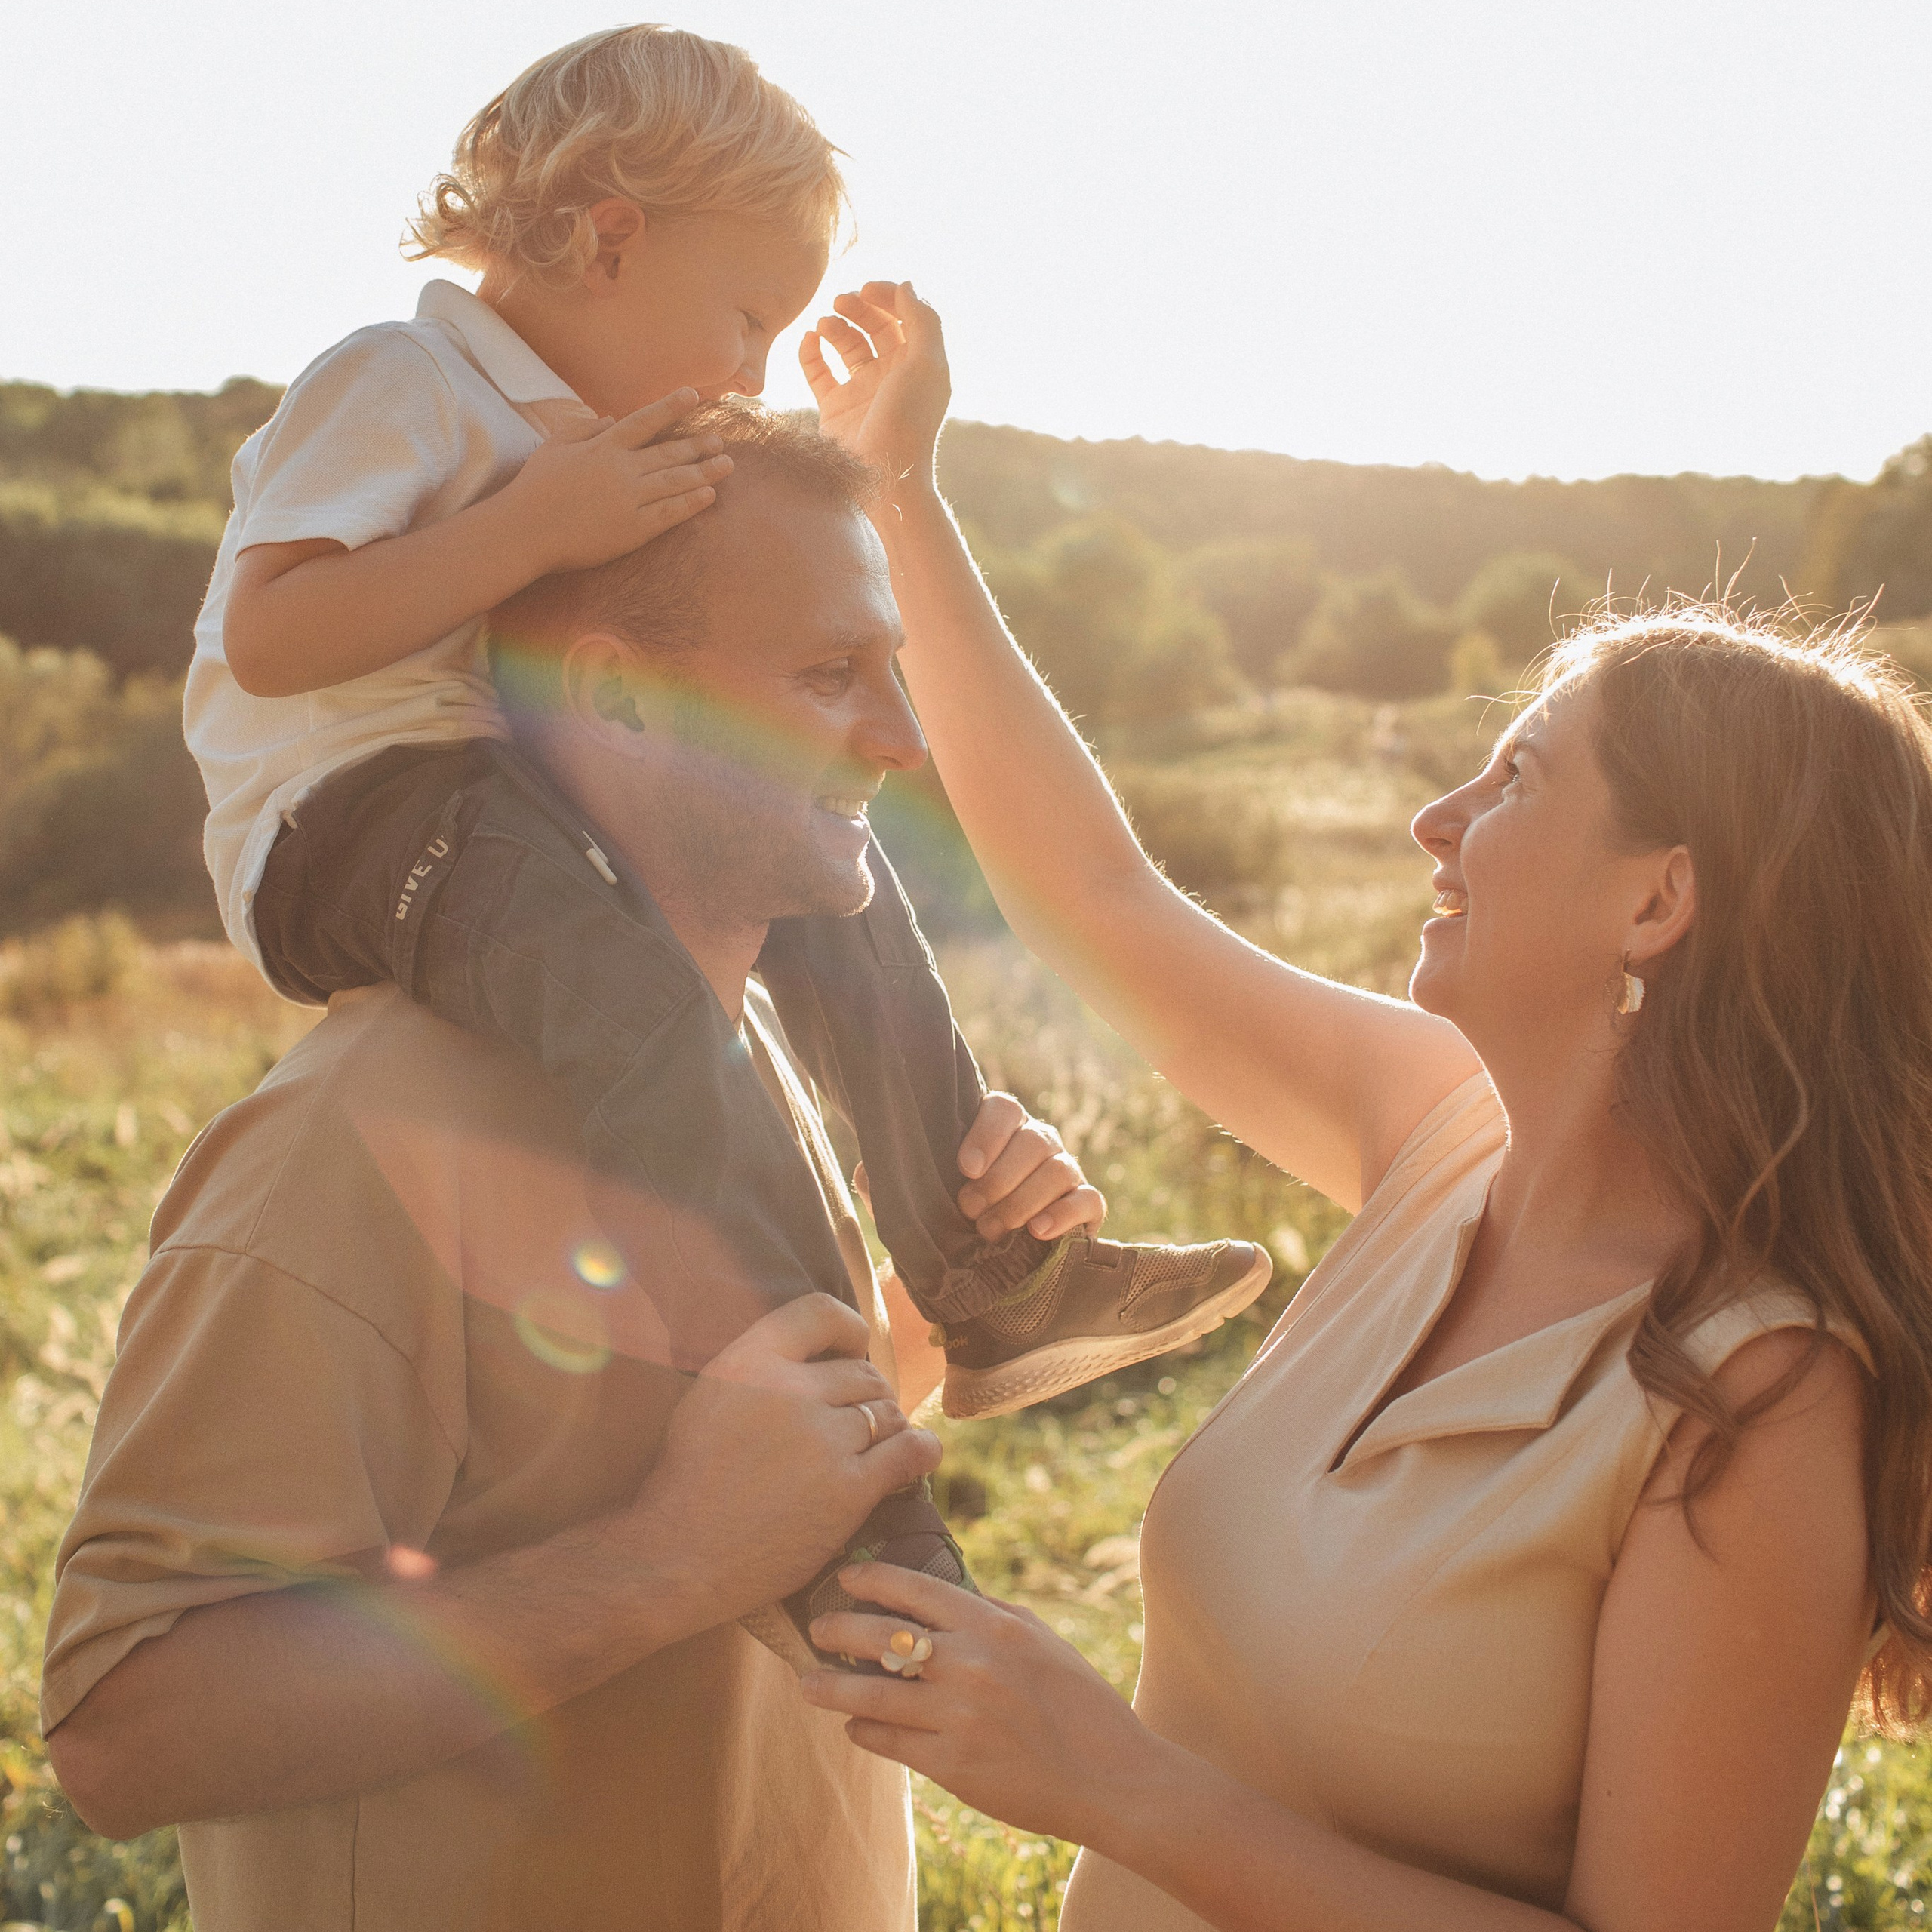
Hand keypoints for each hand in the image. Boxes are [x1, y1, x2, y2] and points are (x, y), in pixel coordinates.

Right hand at [503, 387, 732, 574]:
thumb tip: (611, 417)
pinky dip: (691, 503)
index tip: (694, 395)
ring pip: (675, 481)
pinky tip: (709, 494)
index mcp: (602, 447)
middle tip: (720, 441)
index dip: (670, 407)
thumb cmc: (535, 489)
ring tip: (726, 464)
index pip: (644, 421)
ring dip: (704, 472)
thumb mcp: (554, 447)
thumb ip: (584, 428)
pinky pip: (669, 514)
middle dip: (697, 446)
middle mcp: (620, 469)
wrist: (524, 531)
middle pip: (668, 453)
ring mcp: (628, 500)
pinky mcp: (631, 529)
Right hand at [622, 1295, 939, 1628]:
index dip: (849, 1330)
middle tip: (855, 1423)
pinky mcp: (846, 1490)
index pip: (822, 1312)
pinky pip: (907, 1453)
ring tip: (875, 1447)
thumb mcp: (709, 1395)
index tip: (851, 1351)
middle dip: (867, 1395)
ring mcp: (822, 1440)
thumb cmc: (689, 1479)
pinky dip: (921, 1451)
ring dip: (887, 1428)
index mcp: (749, 1360)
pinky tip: (921, 1455)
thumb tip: (821, 1353)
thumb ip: (760, 1366)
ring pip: (886, 1412)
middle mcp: (789, 1390)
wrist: (676, 1556)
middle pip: (861, 1373)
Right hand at [800, 281, 950, 495]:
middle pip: (875, 326)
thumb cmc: (909, 420)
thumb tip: (907, 286)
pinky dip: (811, 352)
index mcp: (918, 363)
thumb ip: (922, 320)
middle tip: (841, 301)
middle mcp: (891, 374)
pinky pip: (819, 372)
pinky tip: (808, 339)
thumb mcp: (927, 364)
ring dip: (835, 327)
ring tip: (825, 323)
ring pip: (847, 344)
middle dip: (858, 307)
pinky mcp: (836, 408)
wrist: (883, 474)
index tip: (867, 288)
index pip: (903, 315)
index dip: (887, 295)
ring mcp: (862, 391)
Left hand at [801, 1561, 1158, 1847]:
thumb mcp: (1040, 1640)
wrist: (1111, 1777)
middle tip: (816, 1628)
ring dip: (831, 1686)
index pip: (913, 1588)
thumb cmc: (1081, 1702)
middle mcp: (970, 1664)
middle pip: (880, 1636)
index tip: (843, 1577)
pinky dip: (865, 1730)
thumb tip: (949, 1591)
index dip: (869, 1578)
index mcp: (993, 1626)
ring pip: (871, 1693)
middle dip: (836, 1628)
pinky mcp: (952, 1765)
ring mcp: (957, 1716)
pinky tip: (855, 1724)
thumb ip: (992, 1613)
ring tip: (808, 1683)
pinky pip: (889, 1741)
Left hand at [956, 1092, 1104, 1242]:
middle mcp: (1042, 1140)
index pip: (1005, 1110)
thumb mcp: (955, 1182)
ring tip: (993, 1229)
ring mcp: (1069, 1169)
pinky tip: (1037, 1230)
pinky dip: (1062, 1215)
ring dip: (1022, 1202)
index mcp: (1009, 1126)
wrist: (1007, 1245)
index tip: (966, 1169)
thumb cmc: (972, 1206)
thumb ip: (949, 1171)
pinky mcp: (1088, 1203)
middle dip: (998, 1181)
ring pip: (1058, 1171)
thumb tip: (941, 1174)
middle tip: (970, 1210)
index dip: (987, 1136)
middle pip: (1033, 1143)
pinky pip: (1086, 1200)